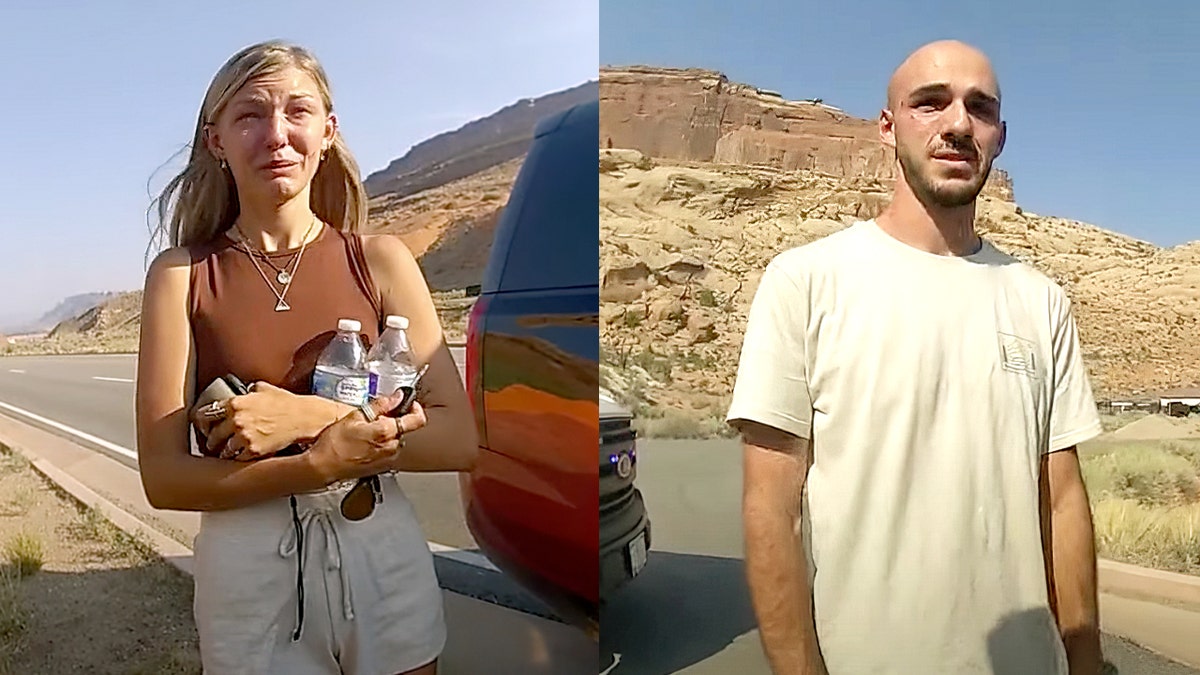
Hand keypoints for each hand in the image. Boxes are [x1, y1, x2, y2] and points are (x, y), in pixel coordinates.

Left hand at [201, 382, 306, 460]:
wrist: (306, 419)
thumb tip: (242, 392)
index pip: (204, 414)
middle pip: (211, 435)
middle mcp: (236, 419)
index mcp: (235, 403)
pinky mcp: (254, 451)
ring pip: (222, 450)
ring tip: (226, 453)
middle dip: (211, 441)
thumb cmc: (288, 404)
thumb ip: (248, 391)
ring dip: (223, 453)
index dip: (201, 423)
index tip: (203, 427)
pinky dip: (237, 460)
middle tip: (214, 444)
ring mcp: (244, 436)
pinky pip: (236, 459)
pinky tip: (240, 457)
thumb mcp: (265, 389)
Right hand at [307, 394, 427, 483]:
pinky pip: (388, 451)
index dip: (415, 408)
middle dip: (394, 420)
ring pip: (396, 440)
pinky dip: (381, 444)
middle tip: (375, 417)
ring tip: (366, 431)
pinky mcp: (381, 467)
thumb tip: (397, 397)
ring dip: (387, 433)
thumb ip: (380, 405)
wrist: (323, 467)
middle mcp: (391, 447)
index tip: (407, 403)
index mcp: (387, 432)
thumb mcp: (355, 416)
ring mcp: (387, 459)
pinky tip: (364, 443)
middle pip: (404, 429)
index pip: (418, 420)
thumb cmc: (334, 444)